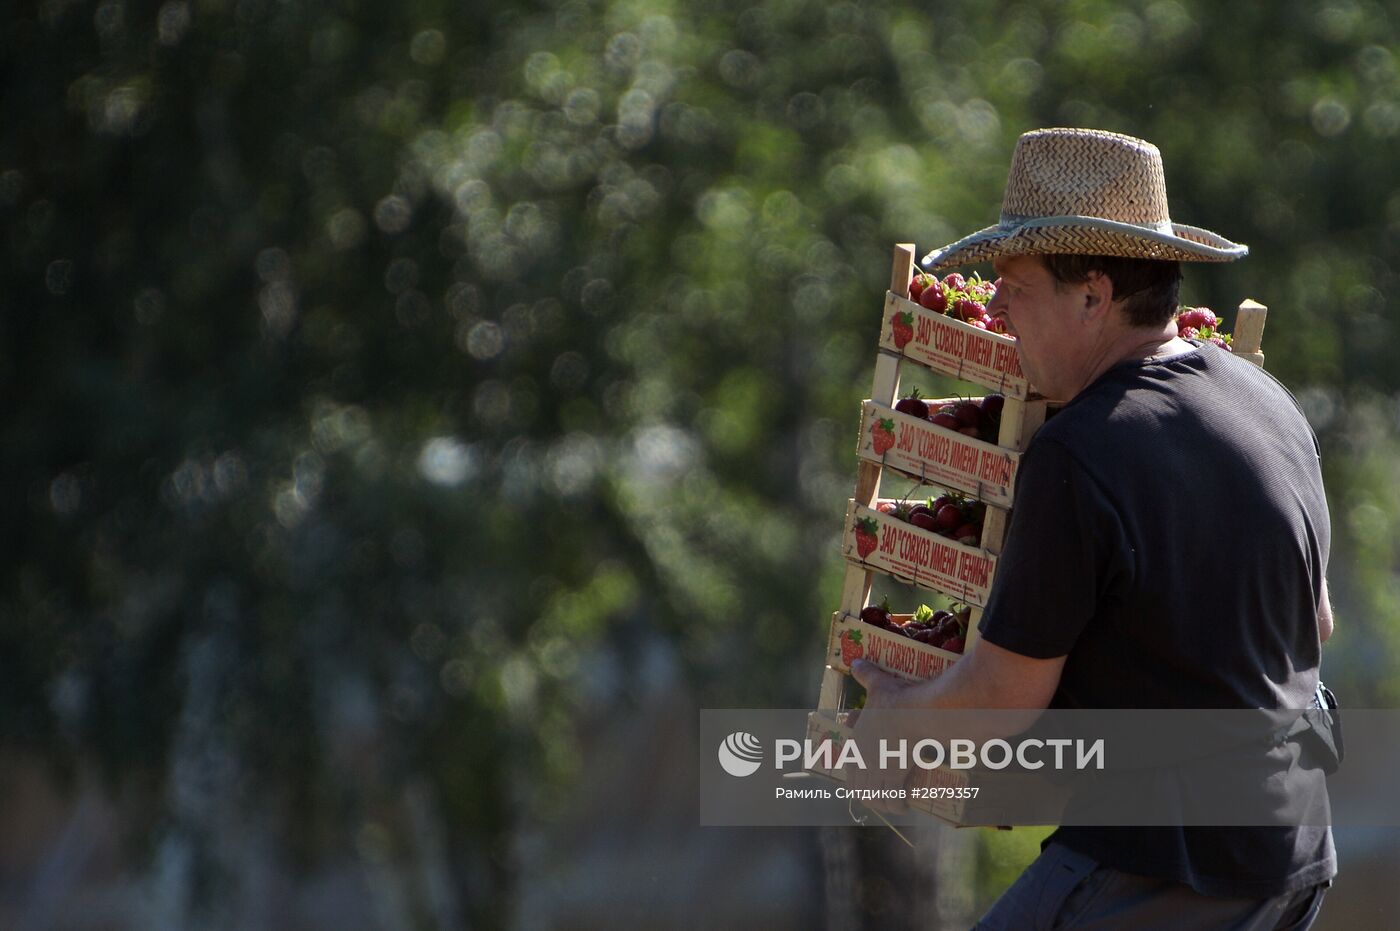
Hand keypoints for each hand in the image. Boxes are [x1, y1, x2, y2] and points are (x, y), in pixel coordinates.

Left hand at [844, 660, 922, 813]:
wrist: (913, 714)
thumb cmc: (895, 699)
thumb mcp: (878, 684)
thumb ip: (866, 675)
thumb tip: (856, 662)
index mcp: (856, 742)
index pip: (850, 769)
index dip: (855, 780)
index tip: (862, 785)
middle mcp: (863, 760)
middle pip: (860, 788)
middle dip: (869, 795)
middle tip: (879, 798)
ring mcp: (877, 770)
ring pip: (875, 797)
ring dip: (883, 803)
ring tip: (893, 805)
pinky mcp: (895, 777)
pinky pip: (893, 799)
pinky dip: (898, 805)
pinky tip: (904, 805)